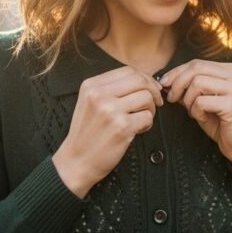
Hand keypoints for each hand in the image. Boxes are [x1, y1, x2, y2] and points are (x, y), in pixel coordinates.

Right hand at [52, 67, 163, 197]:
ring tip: (141, 120)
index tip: (150, 89)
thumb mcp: (89, 103)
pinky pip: (147, 117)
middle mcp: (99, 95)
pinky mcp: (122, 127)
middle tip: (155, 103)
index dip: (145, 78)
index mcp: (91, 85)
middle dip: (153, 91)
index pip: (128, 70)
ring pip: (147, 97)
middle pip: (140, 80)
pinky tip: (137, 130)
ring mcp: (110, 110)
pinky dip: (147, 124)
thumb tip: (144, 79)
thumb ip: (111, 89)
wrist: (76, 162)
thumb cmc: (87, 134)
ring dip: (151, 109)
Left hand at [159, 59, 231, 168]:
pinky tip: (202, 118)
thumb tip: (166, 79)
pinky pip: (201, 101)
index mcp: (231, 70)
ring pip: (197, 83)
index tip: (164, 83)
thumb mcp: (202, 99)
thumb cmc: (221, 122)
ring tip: (192, 111)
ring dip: (188, 99)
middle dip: (178, 83)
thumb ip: (189, 87)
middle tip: (171, 98)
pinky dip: (195, 111)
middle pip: (197, 69)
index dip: (177, 72)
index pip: (198, 63)